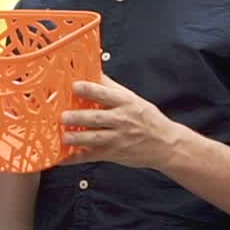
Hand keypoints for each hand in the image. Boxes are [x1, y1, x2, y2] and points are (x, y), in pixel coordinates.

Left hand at [59, 75, 183, 168]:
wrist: (167, 145)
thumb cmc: (147, 119)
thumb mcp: (134, 99)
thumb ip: (112, 88)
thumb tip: (93, 71)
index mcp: (126, 103)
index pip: (106, 94)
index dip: (90, 90)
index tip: (75, 86)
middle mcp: (122, 120)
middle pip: (98, 118)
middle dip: (80, 117)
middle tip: (64, 116)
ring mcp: (118, 139)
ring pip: (95, 138)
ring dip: (78, 138)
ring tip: (64, 136)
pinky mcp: (114, 154)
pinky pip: (92, 156)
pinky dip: (76, 158)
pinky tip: (63, 158)